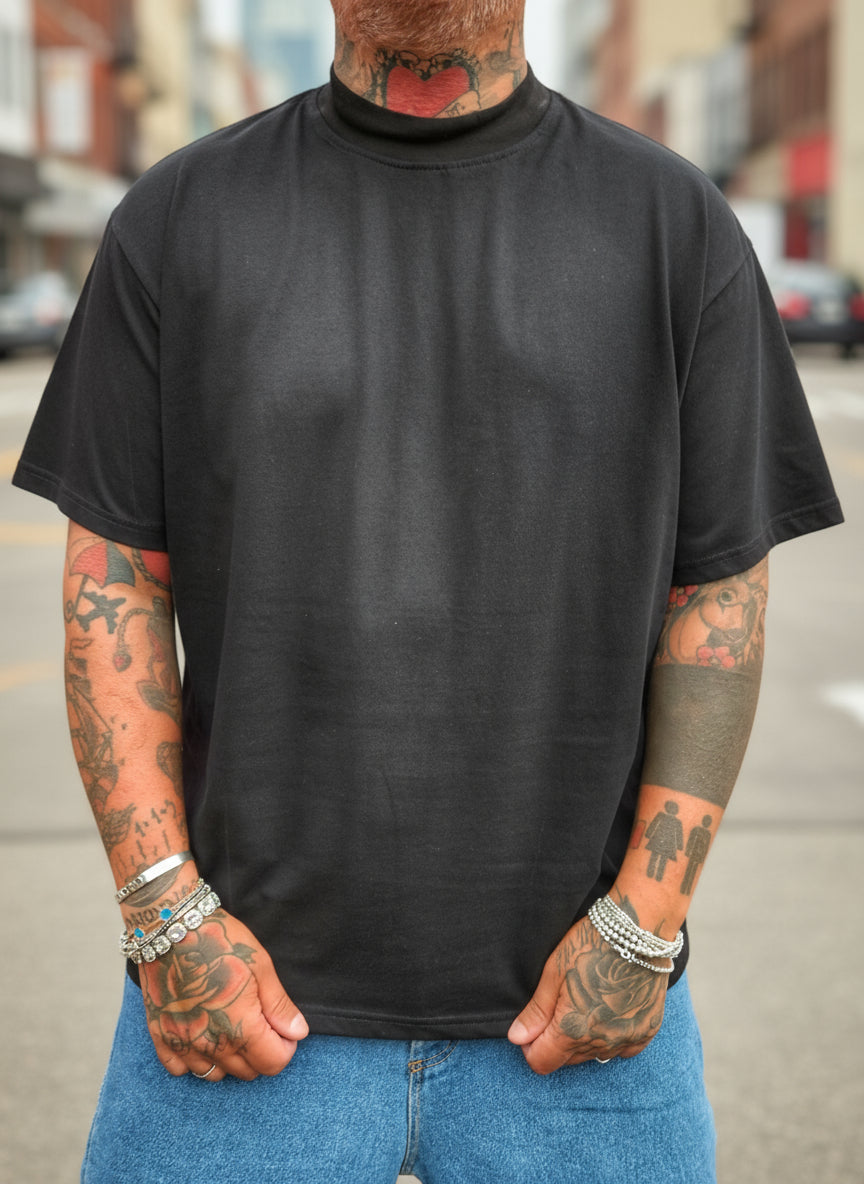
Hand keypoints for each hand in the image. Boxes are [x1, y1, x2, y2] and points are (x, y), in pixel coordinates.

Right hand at [138, 909, 307, 1081]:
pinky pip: (180, 1069)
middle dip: (260, 1052)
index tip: (282, 1026)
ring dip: (228, 1059)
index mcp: (240, 1027)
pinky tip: (201, 1033)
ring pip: (214, 1075)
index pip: (273, 1063)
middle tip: (258, 1020)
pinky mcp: (160, 1036)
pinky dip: (194, 1058)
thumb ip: (278, 1006)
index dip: (285, 1046)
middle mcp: (210, 1044)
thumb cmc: (221, 941)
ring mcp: (182, 1043)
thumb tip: (298, 1033)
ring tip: (230, 1026)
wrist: (171, 926)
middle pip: (247, 1072)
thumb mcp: (260, 966)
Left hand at [507, 915, 666, 1074]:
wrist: (638, 929)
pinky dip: (613, 1037)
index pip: (541, 1062)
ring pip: (595, 1055)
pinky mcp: (647, 1030)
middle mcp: (601, 1042)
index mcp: (572, 1030)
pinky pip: (623, 1049)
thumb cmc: (590, 945)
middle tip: (560, 1006)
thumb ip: (537, 1011)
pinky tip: (610, 1012)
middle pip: (567, 1060)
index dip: (530, 1046)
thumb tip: (516, 1038)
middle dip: (556, 1041)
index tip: (534, 1025)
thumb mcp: (554, 972)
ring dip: (585, 1039)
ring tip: (587, 1003)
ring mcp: (627, 1039)